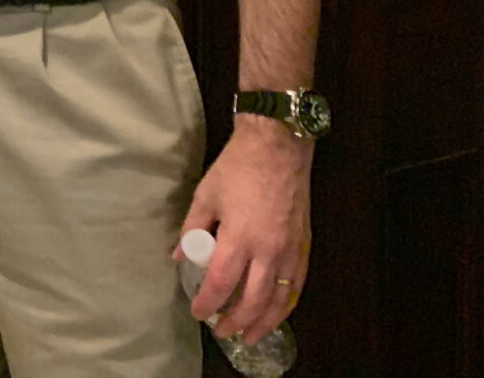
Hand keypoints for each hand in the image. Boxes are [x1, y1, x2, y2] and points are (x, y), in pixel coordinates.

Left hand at [177, 118, 313, 342]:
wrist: (277, 148)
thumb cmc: (237, 168)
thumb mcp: (205, 195)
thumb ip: (192, 229)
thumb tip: (179, 256)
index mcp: (239, 237)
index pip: (221, 283)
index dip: (208, 303)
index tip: (198, 313)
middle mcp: (268, 250)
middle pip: (253, 300)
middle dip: (236, 321)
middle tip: (222, 331)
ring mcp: (290, 251)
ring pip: (279, 299)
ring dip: (264, 322)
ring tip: (250, 335)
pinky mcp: (304, 246)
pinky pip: (296, 286)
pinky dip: (286, 304)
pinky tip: (277, 312)